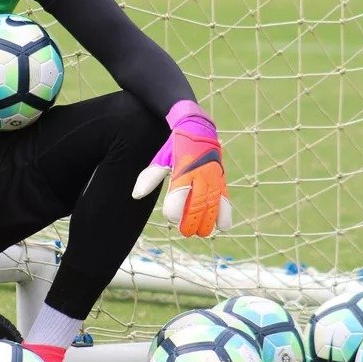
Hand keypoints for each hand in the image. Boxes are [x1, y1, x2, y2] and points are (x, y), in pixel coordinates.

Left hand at [131, 101, 231, 236]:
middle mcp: (200, 174)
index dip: (175, 210)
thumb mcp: (161, 158)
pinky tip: (221, 226)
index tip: (171, 217)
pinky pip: (226, 199)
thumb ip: (150, 176)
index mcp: (183, 169)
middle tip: (185, 232)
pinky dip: (225, 214)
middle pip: (198, 204)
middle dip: (192, 222)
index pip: (179, 195)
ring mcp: (213, 178)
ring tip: (201, 233)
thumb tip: (136, 195)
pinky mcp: (222, 180)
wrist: (198, 128)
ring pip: (213, 205)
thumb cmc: (175, 147)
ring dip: (208, 222)